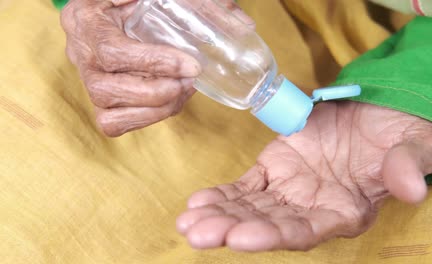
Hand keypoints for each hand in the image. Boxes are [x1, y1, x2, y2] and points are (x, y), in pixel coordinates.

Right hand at [61, 0, 252, 136]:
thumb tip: (245, 25)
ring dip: (154, 109)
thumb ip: (200, 5)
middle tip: (189, 82)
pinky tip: (170, 101)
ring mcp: (86, 78)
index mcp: (86, 20)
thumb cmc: (138, 0)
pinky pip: (114, 123)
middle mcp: (79, 53)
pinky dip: (146, 118)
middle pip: (105, 89)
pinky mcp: (100, 99)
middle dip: (156, 92)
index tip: (192, 66)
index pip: (113, 52)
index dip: (154, 63)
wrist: (116, 8)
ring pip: (108, 112)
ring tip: (183, 92)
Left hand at [177, 101, 431, 250]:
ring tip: (188, 223)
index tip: (240, 237)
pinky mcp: (274, 169)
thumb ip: (410, 165)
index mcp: (345, 211)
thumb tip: (413, 187)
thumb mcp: (416, 146)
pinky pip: (245, 186)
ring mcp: (289, 190)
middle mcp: (311, 208)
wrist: (379, 114)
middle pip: (267, 226)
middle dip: (231, 230)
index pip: (306, 231)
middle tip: (198, 234)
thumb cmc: (400, 135)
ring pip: (249, 209)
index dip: (273, 235)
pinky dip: (222, 195)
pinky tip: (197, 203)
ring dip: (218, 216)